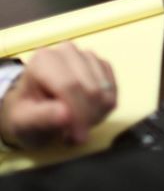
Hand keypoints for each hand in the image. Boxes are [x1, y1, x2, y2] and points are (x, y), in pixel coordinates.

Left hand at [0, 43, 116, 149]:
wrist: (33, 105)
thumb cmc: (25, 113)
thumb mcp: (24, 121)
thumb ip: (42, 117)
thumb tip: (66, 115)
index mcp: (44, 60)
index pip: (71, 86)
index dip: (79, 114)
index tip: (78, 138)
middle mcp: (68, 52)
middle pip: (92, 89)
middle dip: (88, 117)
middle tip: (75, 135)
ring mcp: (87, 56)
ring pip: (105, 90)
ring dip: (96, 114)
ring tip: (77, 125)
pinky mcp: (101, 64)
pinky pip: (113, 88)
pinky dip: (105, 107)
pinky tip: (88, 113)